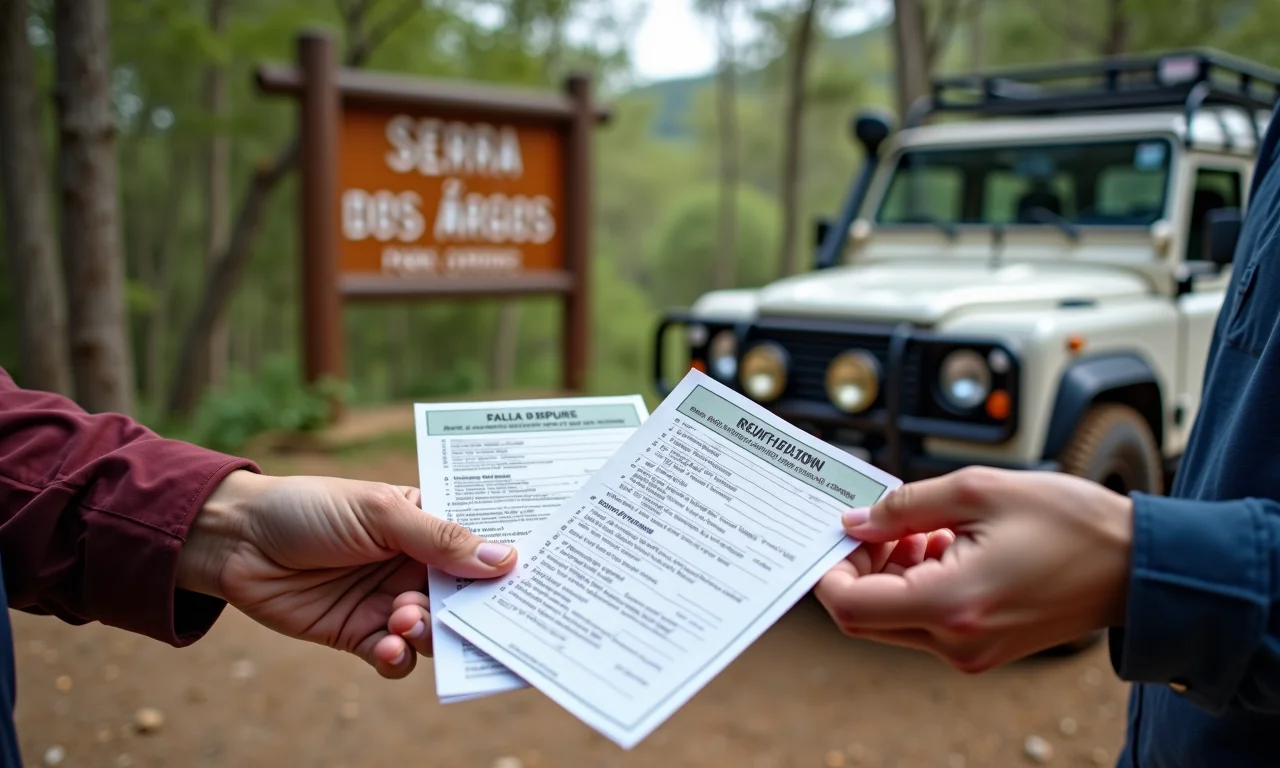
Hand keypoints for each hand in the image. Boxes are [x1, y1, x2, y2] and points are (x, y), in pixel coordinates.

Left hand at [177, 471, 516, 678]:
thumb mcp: (379, 513)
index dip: (506, 563)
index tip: (534, 579)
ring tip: (406, 619)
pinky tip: (389, 646)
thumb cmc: (308, 508)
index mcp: (427, 524)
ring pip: (434, 630)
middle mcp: (415, 565)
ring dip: (428, 631)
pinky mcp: (361, 635)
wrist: (234, 541)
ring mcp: (389, 601)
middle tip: (481, 619)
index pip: (479, 546)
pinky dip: (400, 658)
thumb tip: (505, 559)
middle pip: (464, 596)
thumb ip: (440, 539)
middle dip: (473, 609)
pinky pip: (397, 658)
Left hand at [815, 467, 1132, 671]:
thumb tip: (856, 521)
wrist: (1136, 565)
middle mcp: (957, 641)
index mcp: (952, 604)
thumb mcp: (978, 490)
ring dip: (890, 573)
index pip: (851, 605)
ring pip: (892, 619)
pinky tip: (943, 546)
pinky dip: (917, 584)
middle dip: (858, 567)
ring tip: (922, 528)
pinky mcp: (982, 649)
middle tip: (880, 523)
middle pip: (864, 618)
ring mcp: (970, 652)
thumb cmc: (1072, 524)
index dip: (830, 568)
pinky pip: (924, 621)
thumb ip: (904, 506)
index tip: (837, 532)